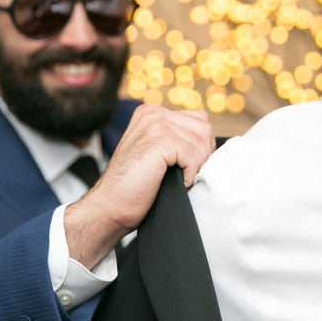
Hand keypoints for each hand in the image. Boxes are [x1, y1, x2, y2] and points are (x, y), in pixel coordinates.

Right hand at [63, 105, 213, 265]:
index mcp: (152, 113)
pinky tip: (176, 183)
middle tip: (187, 176)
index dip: (201, 147)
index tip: (189, 168)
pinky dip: (190, 175)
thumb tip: (211, 142)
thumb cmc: (135, 188)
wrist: (110, 207)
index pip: (199, 120)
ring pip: (202, 142)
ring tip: (180, 180)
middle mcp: (153, 113)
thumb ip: (177, 139)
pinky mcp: (158, 140)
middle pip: (204, 128)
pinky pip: (194, 155)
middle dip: (203, 156)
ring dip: (197, 166)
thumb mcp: (157, 154)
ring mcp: (155, 124)